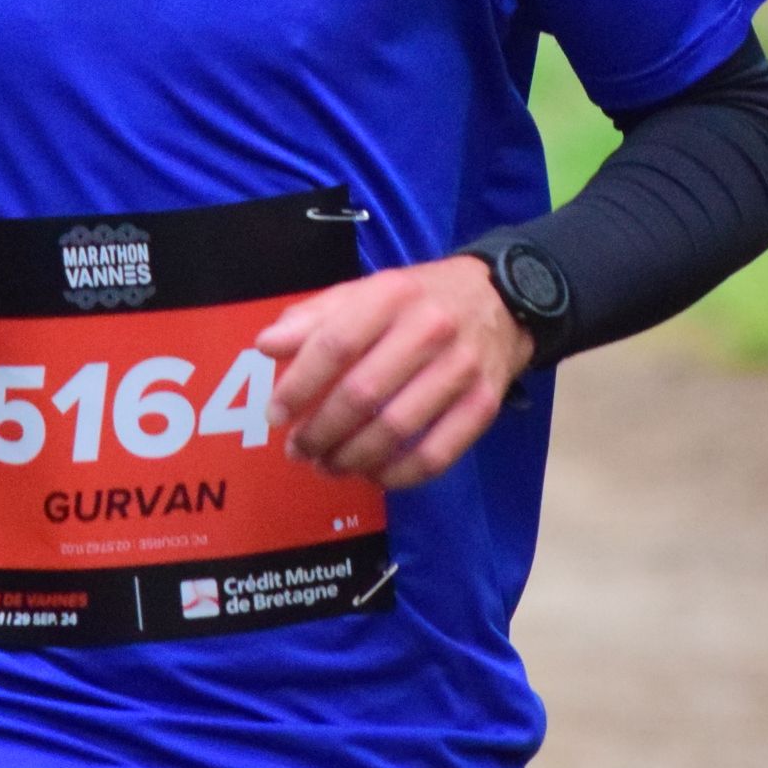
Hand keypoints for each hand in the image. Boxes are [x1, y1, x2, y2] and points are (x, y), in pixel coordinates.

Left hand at [252, 256, 535, 489]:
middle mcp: (431, 328)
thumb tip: (266, 347)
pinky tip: (374, 475)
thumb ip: (313, 317)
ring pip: (396, 429)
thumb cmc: (418, 300)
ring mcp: (462, 368)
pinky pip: (437, 455)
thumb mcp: (366, 291)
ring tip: (328, 465)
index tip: (276, 415)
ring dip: (352, 458)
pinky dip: (399, 475)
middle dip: (321, 432)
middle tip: (299, 450)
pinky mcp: (485, 404)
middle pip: (363, 393)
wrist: (501, 299)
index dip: (299, 386)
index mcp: (392, 294)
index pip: (335, 344)